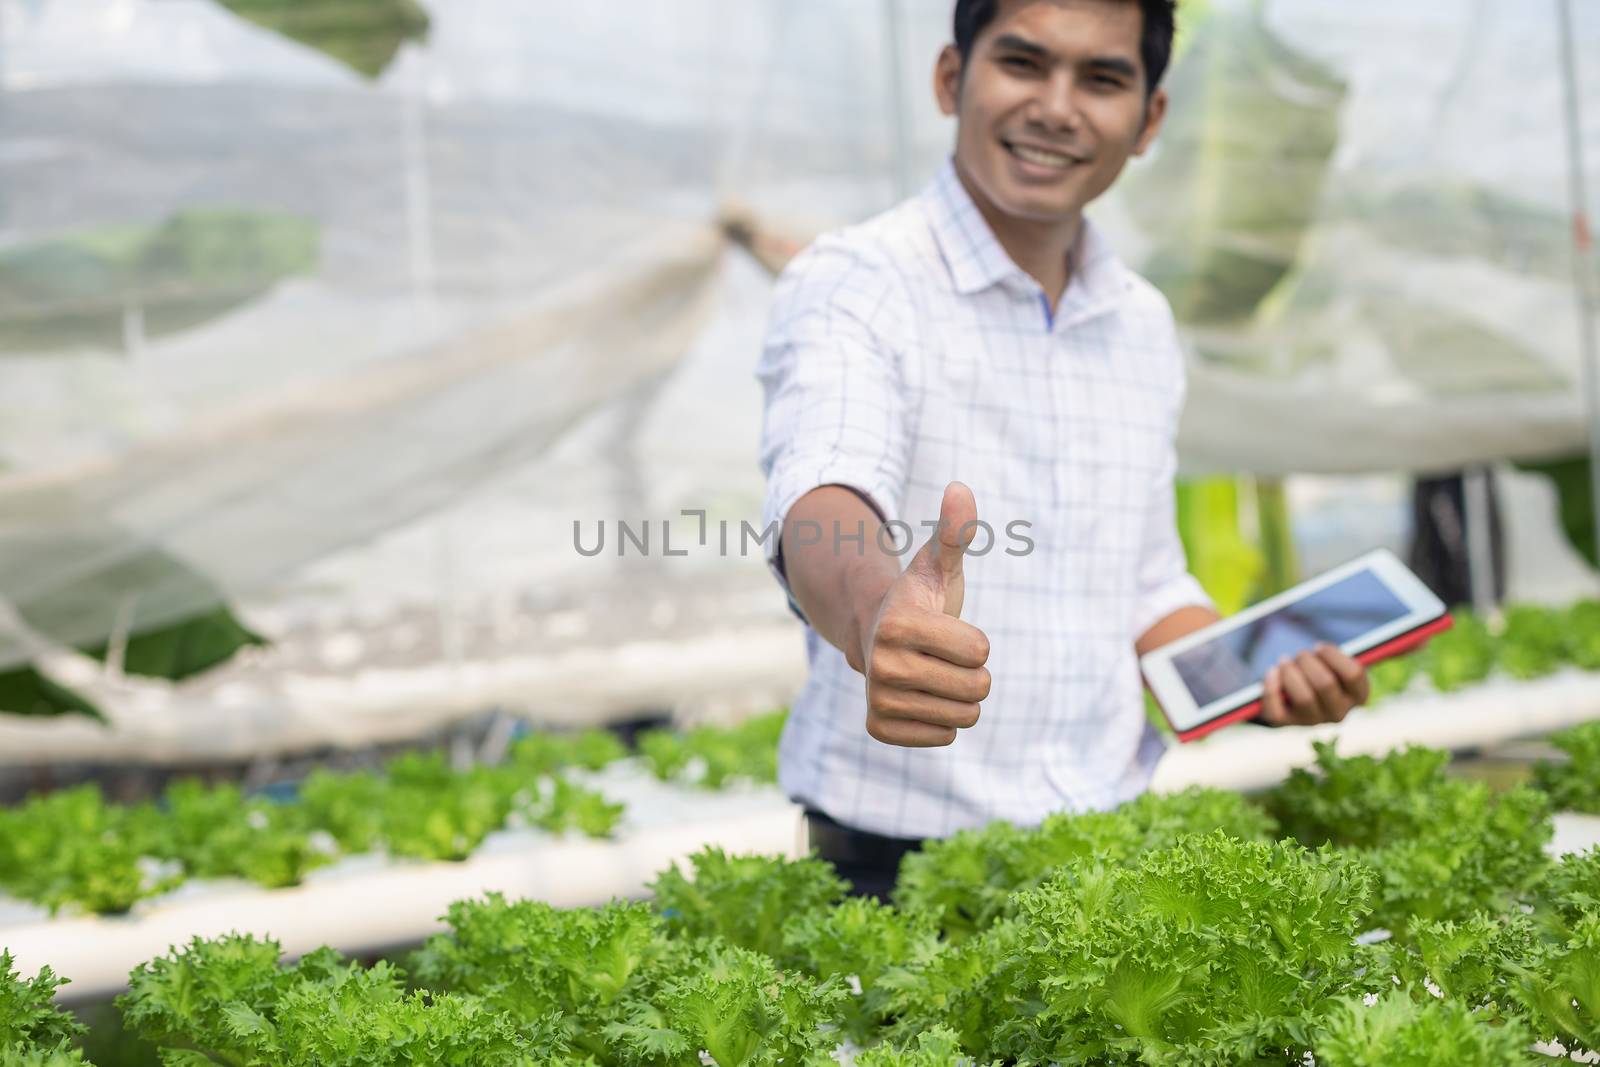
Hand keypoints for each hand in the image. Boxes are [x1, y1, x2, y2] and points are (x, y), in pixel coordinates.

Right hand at [857, 482, 991, 746]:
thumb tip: (961, 489)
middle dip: (972, 673)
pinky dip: (941, 721)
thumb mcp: (937, 565)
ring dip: (960, 698)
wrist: (874, 634)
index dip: (975, 641)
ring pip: (964, 716)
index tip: (948, 630)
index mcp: (898, 625)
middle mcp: (881, 665)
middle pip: (976, 688)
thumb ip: (954, 531)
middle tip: (944, 657)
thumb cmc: (919, 599)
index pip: (980, 651)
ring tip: (934, 675)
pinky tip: (921, 698)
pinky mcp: (879, 727)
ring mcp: (878, 699)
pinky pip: (943, 737)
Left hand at [1259, 643, 1369, 725]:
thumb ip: (1334, 656)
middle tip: (1300, 654)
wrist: (1297, 693)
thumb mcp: (1334, 661)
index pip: (1353, 674)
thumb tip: (1320, 650)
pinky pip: (1277, 710)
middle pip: (1325, 684)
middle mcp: (1338, 713)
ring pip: (1304, 697)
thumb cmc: (1320, 669)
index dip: (1333, 655)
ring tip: (1285, 661)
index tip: (1319, 647)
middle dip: (1307, 661)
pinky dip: (1271, 687)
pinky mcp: (1287, 723)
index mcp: (1357, 696)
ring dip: (1290, 672)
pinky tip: (1273, 671)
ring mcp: (1312, 721)